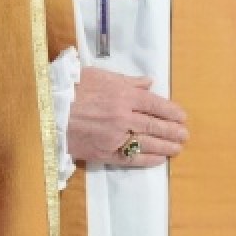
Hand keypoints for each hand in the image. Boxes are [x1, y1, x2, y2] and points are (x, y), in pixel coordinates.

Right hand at [66, 66, 187, 167]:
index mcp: (122, 95)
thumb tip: (149, 82)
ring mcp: (115, 136)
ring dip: (166, 146)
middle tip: (185, 134)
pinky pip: (131, 158)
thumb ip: (128, 81)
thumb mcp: (101, 76)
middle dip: (172, 130)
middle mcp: (123, 116)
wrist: (50, 111)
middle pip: (154, 125)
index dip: (171, 111)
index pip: (154, 104)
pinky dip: (148, 159)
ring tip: (178, 148)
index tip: (182, 116)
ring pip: (147, 143)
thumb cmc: (74, 88)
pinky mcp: (105, 153)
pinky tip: (159, 159)